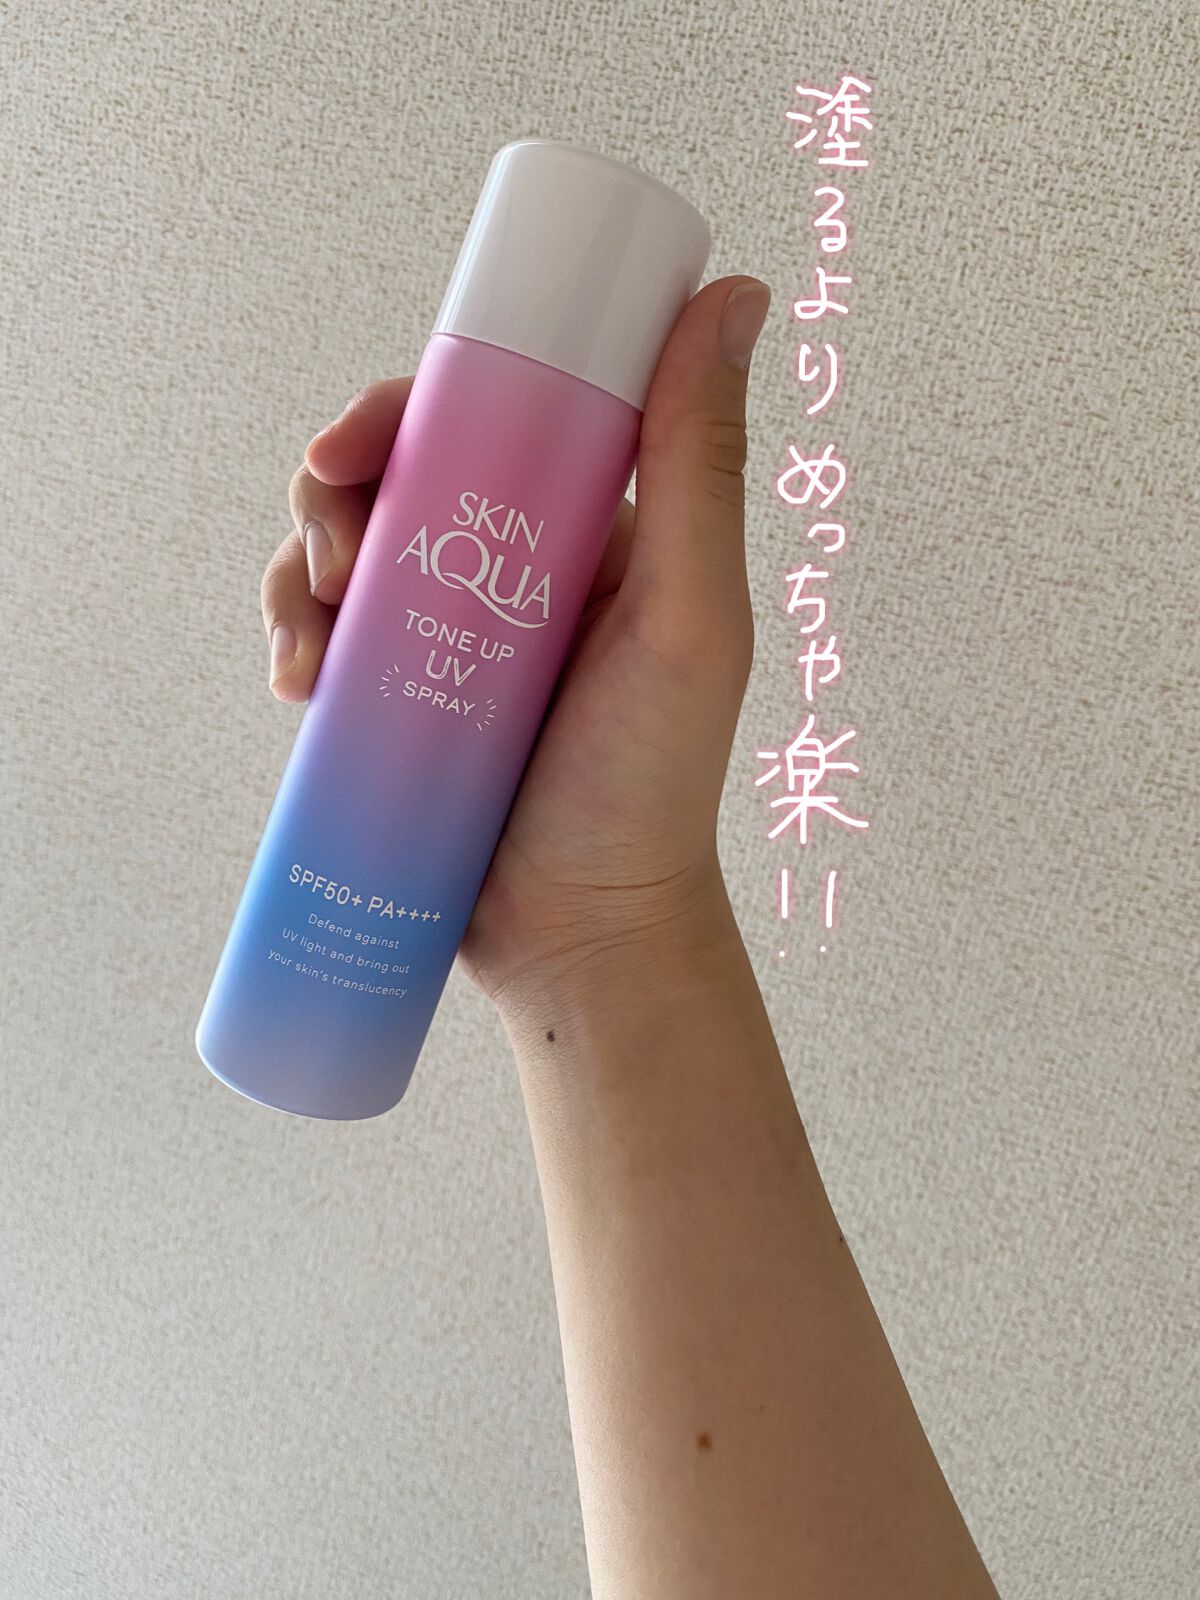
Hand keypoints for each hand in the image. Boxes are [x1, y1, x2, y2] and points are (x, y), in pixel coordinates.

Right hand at [261, 275, 770, 1003]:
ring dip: (298, 571)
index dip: (406, 405)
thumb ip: (700, 465)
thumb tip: (732, 293)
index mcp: (586, 530)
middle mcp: (513, 571)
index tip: (359, 440)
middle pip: (398, 477)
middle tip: (330, 550)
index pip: (487, 419)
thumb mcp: (689, 616)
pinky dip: (294, 639)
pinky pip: (326, 639)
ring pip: (346, 552)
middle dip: (336, 492)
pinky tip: (297, 682)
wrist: (583, 933)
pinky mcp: (400, 704)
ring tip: (311, 647)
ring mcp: (450, 638)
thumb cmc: (652, 784)